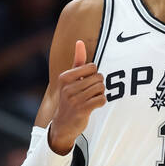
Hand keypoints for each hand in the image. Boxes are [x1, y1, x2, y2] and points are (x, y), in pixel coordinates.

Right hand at [48, 40, 105, 154]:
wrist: (63, 124)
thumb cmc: (70, 98)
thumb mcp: (70, 79)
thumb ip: (77, 61)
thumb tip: (80, 41)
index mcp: (64, 77)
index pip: (92, 67)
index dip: (94, 74)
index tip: (87, 81)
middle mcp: (68, 88)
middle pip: (98, 78)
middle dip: (99, 85)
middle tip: (91, 92)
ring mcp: (74, 100)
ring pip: (101, 89)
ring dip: (100, 94)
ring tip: (92, 98)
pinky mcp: (82, 110)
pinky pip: (102, 100)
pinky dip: (101, 102)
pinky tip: (94, 105)